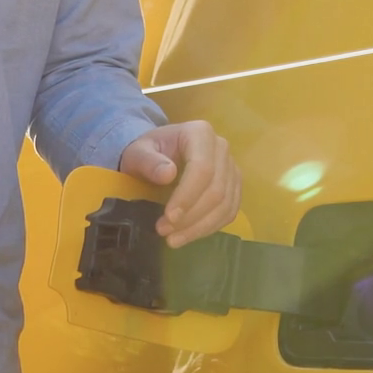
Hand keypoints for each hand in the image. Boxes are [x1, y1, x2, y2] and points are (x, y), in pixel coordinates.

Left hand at [118, 120, 240, 248]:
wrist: (157, 154)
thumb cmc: (147, 152)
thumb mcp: (138, 153)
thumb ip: (148, 162)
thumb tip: (168, 173)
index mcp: (200, 133)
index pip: (202, 168)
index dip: (187, 196)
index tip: (168, 217)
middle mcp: (221, 147)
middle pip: (216, 189)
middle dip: (191, 216)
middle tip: (165, 232)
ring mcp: (231, 167)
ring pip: (225, 204)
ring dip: (200, 227)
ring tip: (173, 239)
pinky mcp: (234, 185)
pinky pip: (230, 211)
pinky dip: (211, 227)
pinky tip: (189, 235)